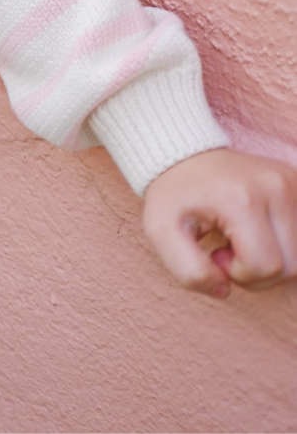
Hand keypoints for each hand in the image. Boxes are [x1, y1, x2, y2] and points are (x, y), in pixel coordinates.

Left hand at [143, 148, 296, 297]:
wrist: (183, 155)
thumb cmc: (174, 194)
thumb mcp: (160, 231)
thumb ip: (188, 270)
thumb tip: (224, 290)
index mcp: (241, 198)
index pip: (264, 266)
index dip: (238, 272)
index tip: (216, 252)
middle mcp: (275, 187)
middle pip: (291, 266)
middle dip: (258, 272)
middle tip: (228, 248)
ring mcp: (292, 183)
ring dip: (273, 261)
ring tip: (243, 239)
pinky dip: (283, 247)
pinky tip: (258, 232)